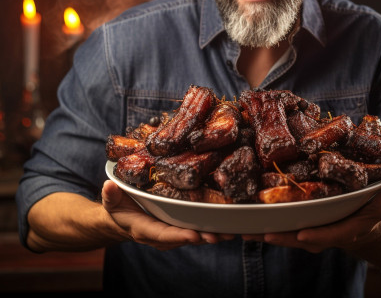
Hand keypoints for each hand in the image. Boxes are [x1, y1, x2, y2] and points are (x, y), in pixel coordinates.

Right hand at [102, 180, 233, 249]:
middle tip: (218, 234)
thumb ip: (110, 195)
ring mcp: (171, 232)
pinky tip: (227, 225)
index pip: (163, 234)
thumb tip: (109, 185)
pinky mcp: (179, 227)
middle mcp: (161, 235)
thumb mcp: (112, 201)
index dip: (178, 236)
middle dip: (201, 237)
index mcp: (145, 229)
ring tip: (229, 232)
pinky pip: (196, 229)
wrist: (121, 219)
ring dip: (211, 235)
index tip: (194, 235)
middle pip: (183, 238)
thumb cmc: (118, 208)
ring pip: (193, 236)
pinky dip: (211, 229)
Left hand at [242, 184, 380, 252]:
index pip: (328, 236)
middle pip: (298, 238)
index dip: (316, 236)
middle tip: (258, 233)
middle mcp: (321, 234)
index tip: (301, 234)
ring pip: (284, 234)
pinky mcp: (297, 224)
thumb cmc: (368, 213)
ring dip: (263, 232)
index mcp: (341, 230)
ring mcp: (307, 231)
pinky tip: (244, 220)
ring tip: (242, 229)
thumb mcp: (379, 206)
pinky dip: (263, 224)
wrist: (358, 226)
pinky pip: (280, 227)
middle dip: (278, 237)